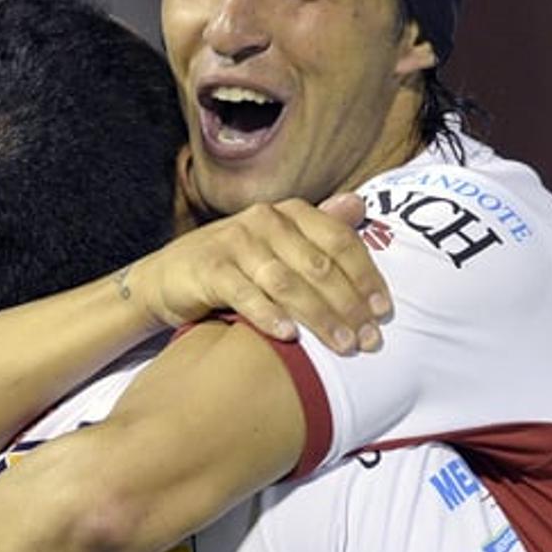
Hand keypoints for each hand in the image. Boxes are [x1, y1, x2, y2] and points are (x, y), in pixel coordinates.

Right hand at [120, 193, 391, 352]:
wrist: (168, 276)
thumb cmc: (234, 264)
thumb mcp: (278, 243)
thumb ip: (319, 227)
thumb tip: (361, 205)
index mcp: (290, 212)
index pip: (340, 241)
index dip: (366, 277)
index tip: (383, 312)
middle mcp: (265, 220)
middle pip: (319, 265)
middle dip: (349, 306)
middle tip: (369, 341)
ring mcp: (236, 242)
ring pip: (288, 282)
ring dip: (319, 317)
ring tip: (342, 346)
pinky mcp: (210, 267)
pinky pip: (246, 294)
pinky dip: (270, 315)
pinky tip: (290, 337)